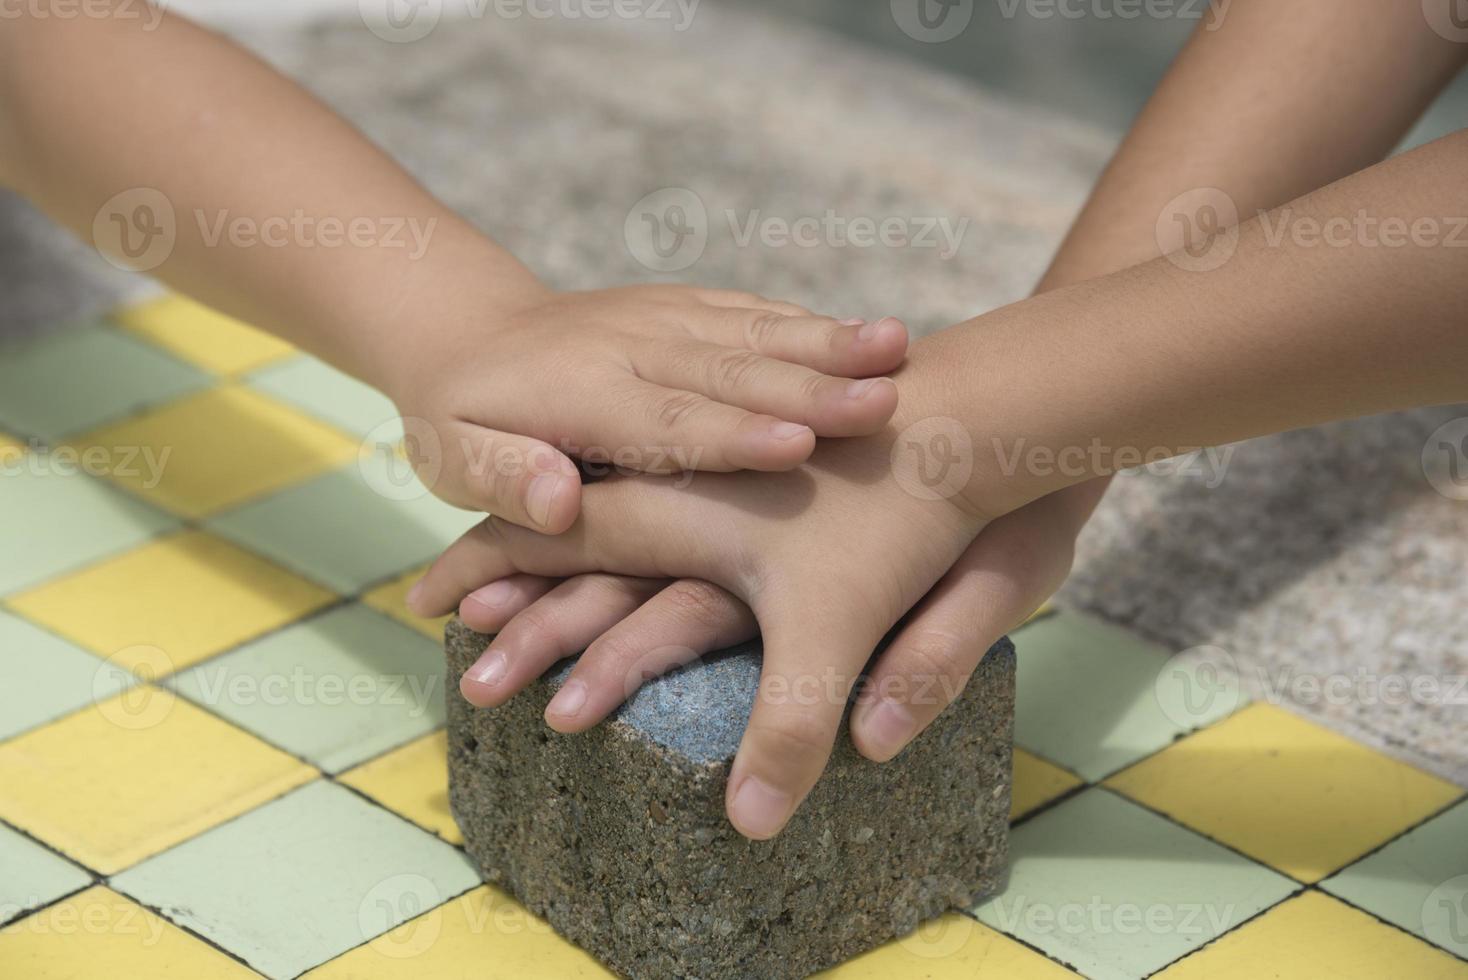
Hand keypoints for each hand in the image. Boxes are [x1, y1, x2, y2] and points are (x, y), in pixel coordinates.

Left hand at [387, 284, 907, 531]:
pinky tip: (875, 336)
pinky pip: (756, 311)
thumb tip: (556, 501)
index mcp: (579, 392)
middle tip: (883, 402)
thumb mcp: (452, 460)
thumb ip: (503, 479)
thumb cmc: (463, 419)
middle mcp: (632, 344)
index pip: (666, 420)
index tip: (800, 446)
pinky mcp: (687, 304)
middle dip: (810, 384)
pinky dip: (814, 324)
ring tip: (899, 351)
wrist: (470, 328)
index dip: (734, 436)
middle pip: (730, 370)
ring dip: (829, 342)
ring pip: (756, 330)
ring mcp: (665, 316)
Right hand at [409, 366, 1043, 838]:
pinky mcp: (765, 491)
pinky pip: (672, 521)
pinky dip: (628, 553)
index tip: (426, 602)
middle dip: (506, 589)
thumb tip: (744, 823)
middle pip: (571, 542)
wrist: (975, 421)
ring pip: (616, 531)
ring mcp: (725, 490)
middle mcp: (689, 497)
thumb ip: (791, 724)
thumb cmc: (906, 515)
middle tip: (449, 627)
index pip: (556, 543)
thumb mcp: (843, 628)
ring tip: (513, 612)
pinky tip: (619, 575)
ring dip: (560, 574)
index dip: (489, 575)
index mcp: (680, 514)